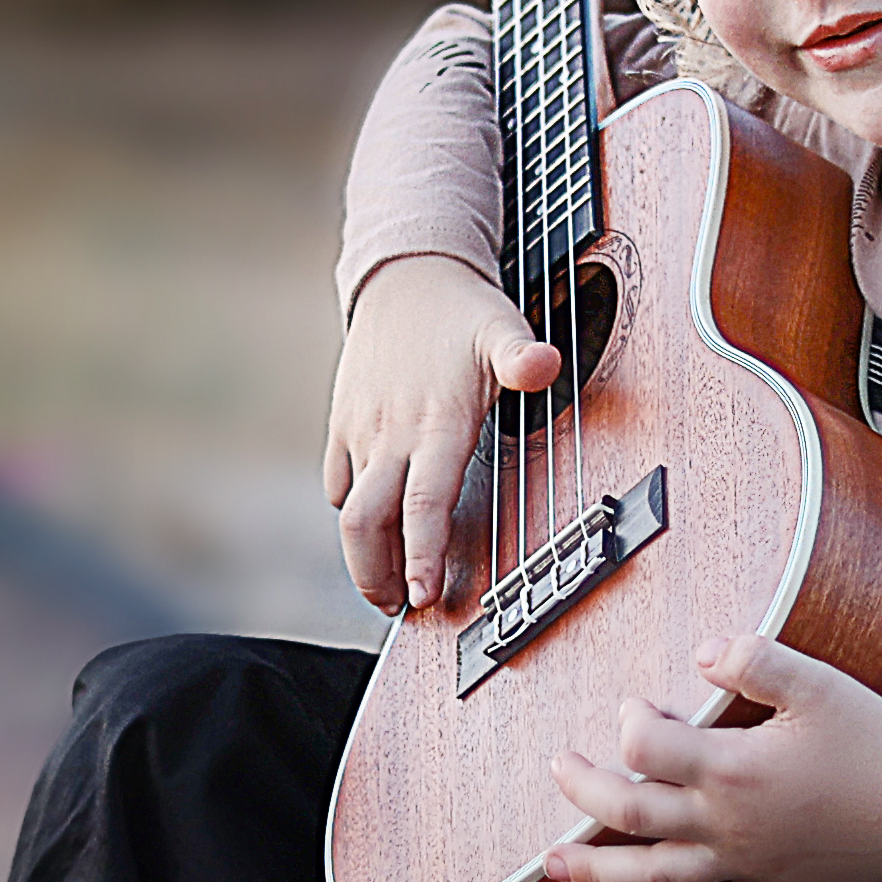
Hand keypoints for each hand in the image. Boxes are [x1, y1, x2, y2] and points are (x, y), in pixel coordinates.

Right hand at [324, 257, 560, 612]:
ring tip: (388, 584)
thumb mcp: (500, 326)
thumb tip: (543, 363)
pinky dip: (352, 511)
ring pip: (350, 511)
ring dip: (366, 555)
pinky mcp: (343, 424)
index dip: (421, 555)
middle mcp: (393, 433)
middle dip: (378, 575)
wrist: (404, 274)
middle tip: (402, 606)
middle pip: (368, 522)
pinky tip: (374, 524)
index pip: (424, 503)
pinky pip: (337, 481)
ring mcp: (362, 431)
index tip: (424, 595)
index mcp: (436, 422)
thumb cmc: (460, 310)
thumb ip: (522, 354)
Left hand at [539, 633, 881, 881]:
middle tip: (559, 769)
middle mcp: (725, 824)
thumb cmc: (875, 744)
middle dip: (581, 790)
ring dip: (597, 871)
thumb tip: (701, 652)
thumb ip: (752, 658)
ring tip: (555, 865)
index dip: (629, 719)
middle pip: (627, 813)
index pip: (645, 745)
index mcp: (730, 769)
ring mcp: (745, 865)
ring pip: (654, 877)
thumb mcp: (816, 682)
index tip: (638, 705)